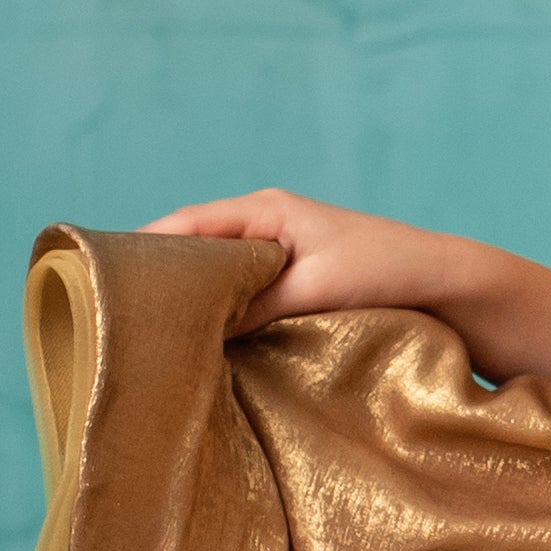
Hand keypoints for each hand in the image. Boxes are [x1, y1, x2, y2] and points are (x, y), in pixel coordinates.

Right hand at [141, 191, 460, 332]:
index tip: (103, 276)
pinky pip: (240, 290)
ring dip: (189, 297)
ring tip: (148, 329)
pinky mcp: (293, 279)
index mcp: (266, 212)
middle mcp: (266, 224)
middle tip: (115, 312)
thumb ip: (257, 302)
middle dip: (158, 276)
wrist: (446, 282)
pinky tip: (202, 338)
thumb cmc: (387, 273)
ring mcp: (279, 251)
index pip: (186, 225)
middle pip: (193, 247)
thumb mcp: (315, 288)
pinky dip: (218, 309)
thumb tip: (201, 326)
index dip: (143, 248)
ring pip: (216, 272)